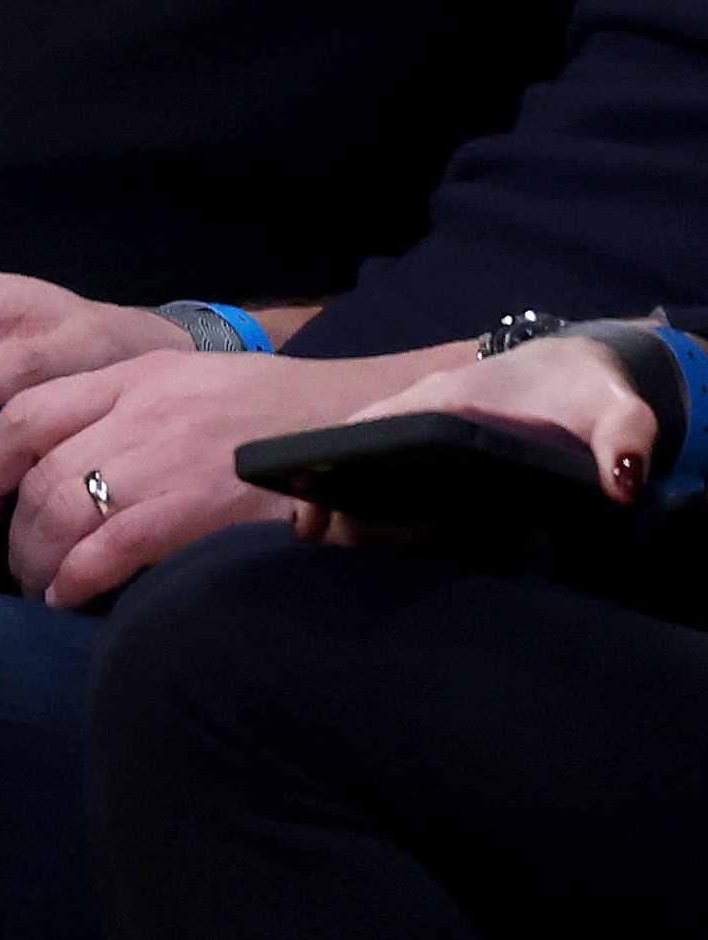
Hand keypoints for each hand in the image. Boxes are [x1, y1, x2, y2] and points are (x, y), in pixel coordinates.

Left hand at [0, 343, 458, 605]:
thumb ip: (130, 418)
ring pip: (59, 510)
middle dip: (10, 531)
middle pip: (36, 472)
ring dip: (36, 561)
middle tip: (14, 567)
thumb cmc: (283, 416)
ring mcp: (169, 455)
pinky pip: (107, 546)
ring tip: (41, 588)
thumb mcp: (196, 389)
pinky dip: (74, 577)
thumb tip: (62, 480)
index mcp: (139, 373)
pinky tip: (68, 598)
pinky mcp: (198, 505)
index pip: (24, 413)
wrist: (376, 417)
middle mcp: (144, 407)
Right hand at [300, 327, 657, 542]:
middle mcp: (423, 417)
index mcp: (446, 399)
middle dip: (331, 504)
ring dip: (353, 519)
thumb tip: (621, 485)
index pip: (369, 428)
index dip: (331, 465)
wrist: (586, 372)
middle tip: (320, 551)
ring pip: (374, 479)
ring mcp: (428, 443)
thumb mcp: (617, 406)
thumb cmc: (591, 388)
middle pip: (358, 460)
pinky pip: (399, 491)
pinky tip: (386, 565)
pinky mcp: (442, 468)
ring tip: (342, 567)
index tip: (313, 512)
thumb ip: (626, 436)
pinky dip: (382, 523)